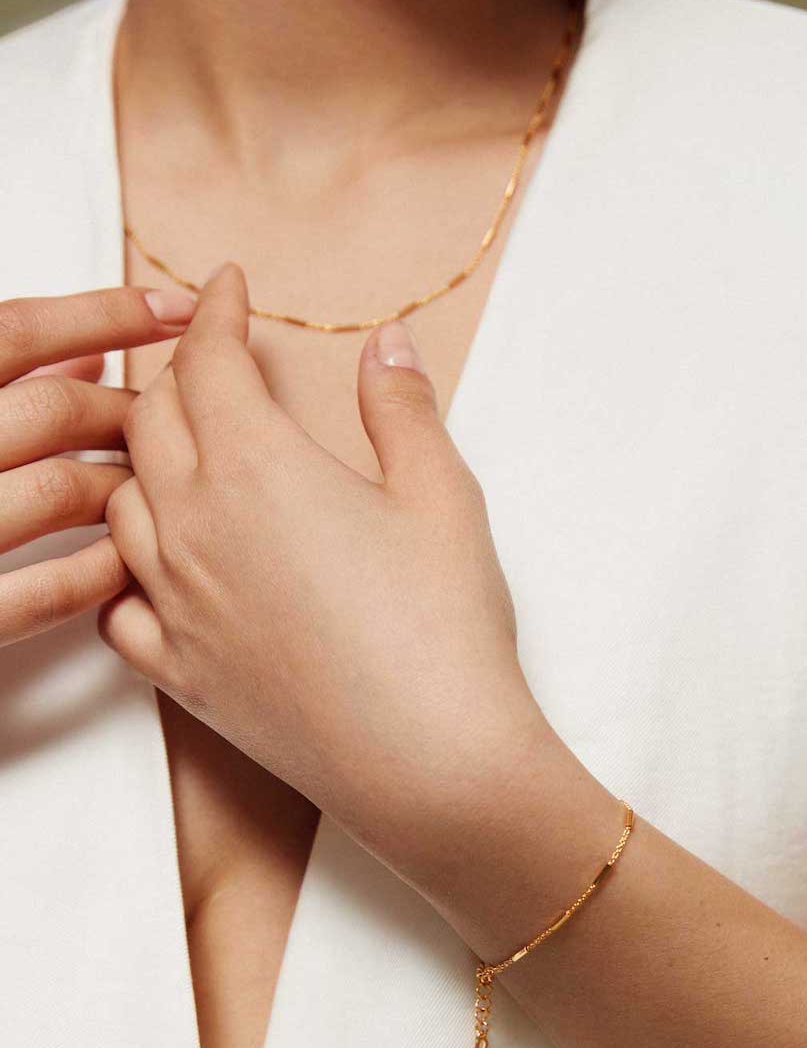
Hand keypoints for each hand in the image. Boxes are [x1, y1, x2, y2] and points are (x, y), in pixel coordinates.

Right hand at [0, 283, 197, 644]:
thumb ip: (0, 374)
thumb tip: (91, 354)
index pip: (13, 331)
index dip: (103, 314)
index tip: (180, 312)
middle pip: (55, 409)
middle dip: (127, 412)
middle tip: (164, 424)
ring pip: (63, 488)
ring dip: (124, 486)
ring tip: (145, 491)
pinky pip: (47, 592)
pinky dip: (96, 572)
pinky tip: (121, 562)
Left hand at [98, 261, 554, 880]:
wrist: (429, 761)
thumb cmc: (444, 625)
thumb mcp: (442, 496)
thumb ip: (402, 409)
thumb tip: (388, 344)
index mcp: (256, 467)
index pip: (207, 362)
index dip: (216, 312)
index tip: (229, 287)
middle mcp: (193, 525)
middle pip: (150, 420)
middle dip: (176, 374)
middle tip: (213, 359)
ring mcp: (176, 602)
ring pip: (122, 503)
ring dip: (145, 460)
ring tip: (184, 450)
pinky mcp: (179, 670)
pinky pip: (120, 603)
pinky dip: (131, 567)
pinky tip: (165, 564)